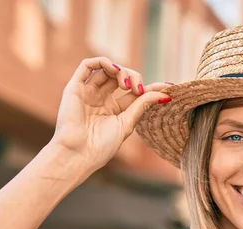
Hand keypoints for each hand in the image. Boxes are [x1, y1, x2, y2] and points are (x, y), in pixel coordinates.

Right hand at [50, 57, 171, 171]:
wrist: (78, 153)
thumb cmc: (102, 145)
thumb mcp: (127, 123)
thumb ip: (142, 105)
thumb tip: (165, 95)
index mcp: (114, 110)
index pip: (134, 92)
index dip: (150, 87)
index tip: (168, 87)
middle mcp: (100, 99)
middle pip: (121, 77)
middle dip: (134, 77)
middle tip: (137, 90)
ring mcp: (87, 92)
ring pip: (106, 69)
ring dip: (120, 70)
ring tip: (126, 84)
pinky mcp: (74, 88)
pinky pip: (87, 65)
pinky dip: (103, 62)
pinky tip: (114, 70)